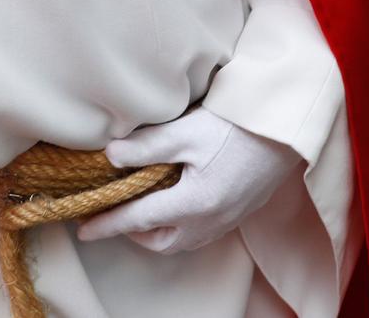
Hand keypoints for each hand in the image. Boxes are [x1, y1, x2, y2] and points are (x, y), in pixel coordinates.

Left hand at [76, 109, 299, 253]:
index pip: (137, 219)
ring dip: (156, 233)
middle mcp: (208, 220)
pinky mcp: (237, 214)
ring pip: (180, 241)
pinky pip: (199, 234)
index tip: (82, 228)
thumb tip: (109, 156)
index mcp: (192, 203)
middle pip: (159, 241)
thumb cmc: (237, 127)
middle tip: (112, 214)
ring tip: (140, 210)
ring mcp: (225, 220)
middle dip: (132, 234)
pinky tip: (175, 206)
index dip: (106, 223)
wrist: (286, 131)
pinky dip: (178, 228)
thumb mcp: (187, 131)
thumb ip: (147, 146)